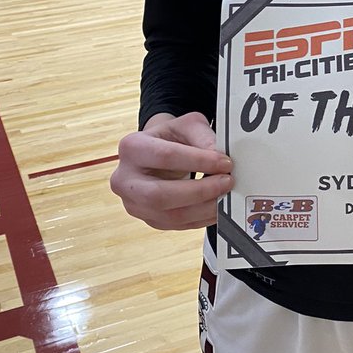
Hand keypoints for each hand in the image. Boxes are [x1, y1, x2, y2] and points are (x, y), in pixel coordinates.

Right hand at [110, 111, 232, 229]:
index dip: (198, 161)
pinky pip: (178, 225)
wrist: (157, 155)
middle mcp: (125, 179)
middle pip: (159, 194)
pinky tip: (217, 208)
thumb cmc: (171, 138)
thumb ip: (204, 137)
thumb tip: (221, 160)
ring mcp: (134, 204)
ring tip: (226, 196)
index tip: (225, 162)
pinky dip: (202, 218)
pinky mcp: (149, 220)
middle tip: (227, 182)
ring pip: (170, 216)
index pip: (165, 157)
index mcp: (132, 148)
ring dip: (204, 208)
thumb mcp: (186, 126)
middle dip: (199, 191)